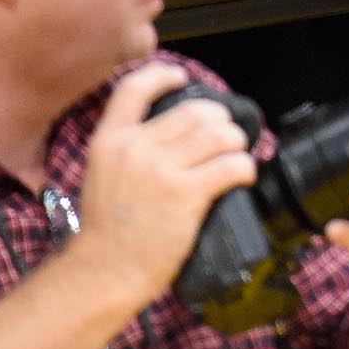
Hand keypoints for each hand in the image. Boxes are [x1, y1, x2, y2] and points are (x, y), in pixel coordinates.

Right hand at [67, 64, 260, 310]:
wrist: (103, 272)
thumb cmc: (107, 231)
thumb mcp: (103, 175)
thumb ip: (129, 151)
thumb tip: (173, 134)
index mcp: (109, 141)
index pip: (134, 89)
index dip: (162, 76)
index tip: (182, 79)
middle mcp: (135, 148)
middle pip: (195, 110)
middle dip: (219, 121)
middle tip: (224, 139)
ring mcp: (161, 170)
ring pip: (220, 133)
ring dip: (237, 142)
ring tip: (235, 156)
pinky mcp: (186, 193)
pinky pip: (232, 164)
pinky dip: (245, 168)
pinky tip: (243, 177)